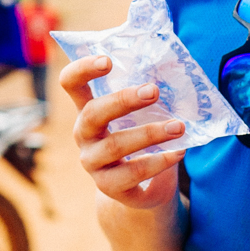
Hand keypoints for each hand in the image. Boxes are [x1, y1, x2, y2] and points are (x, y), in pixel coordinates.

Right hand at [60, 56, 185, 208]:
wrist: (139, 190)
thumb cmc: (139, 141)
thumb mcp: (138, 118)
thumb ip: (146, 97)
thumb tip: (177, 70)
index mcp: (87, 110)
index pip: (71, 83)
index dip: (82, 69)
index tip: (108, 60)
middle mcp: (83, 136)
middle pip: (92, 114)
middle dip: (123, 100)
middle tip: (154, 91)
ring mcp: (93, 163)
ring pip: (114, 146)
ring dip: (149, 133)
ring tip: (179, 126)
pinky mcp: (109, 187)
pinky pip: (132, 174)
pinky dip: (158, 161)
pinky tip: (179, 152)